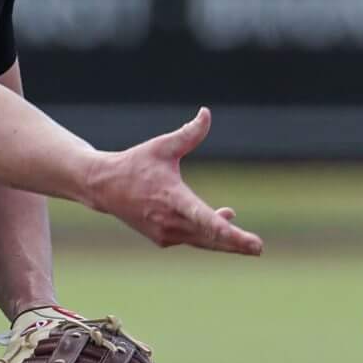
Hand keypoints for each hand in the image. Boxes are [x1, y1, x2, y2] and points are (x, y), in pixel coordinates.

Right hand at [85, 108, 261, 254]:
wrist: (103, 187)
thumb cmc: (135, 163)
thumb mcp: (162, 146)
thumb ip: (189, 133)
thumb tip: (206, 113)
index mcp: (173, 199)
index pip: (205, 219)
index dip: (228, 231)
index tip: (249, 243)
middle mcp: (170, 221)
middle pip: (210, 237)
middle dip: (235, 243)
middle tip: (258, 248)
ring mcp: (165, 233)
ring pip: (203, 240)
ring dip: (225, 240)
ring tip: (249, 243)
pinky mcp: (163, 239)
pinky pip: (194, 238)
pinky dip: (209, 234)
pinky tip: (224, 218)